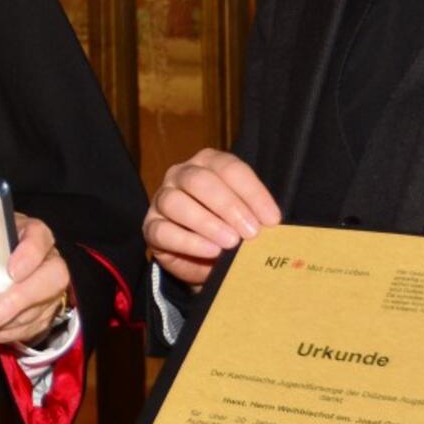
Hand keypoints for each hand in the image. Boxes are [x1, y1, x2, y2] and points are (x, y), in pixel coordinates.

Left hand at [0, 212, 70, 346]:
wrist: (7, 267)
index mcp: (25, 232)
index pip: (39, 235)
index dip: (30, 252)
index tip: (11, 269)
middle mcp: (44, 260)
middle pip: (51, 277)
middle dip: (24, 297)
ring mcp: (47, 289)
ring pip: (40, 308)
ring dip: (12, 322)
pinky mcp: (42, 313)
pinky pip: (31, 328)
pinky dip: (8, 335)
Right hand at [143, 148, 280, 291]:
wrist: (204, 261)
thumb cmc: (228, 230)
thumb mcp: (245, 219)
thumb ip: (254, 215)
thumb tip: (269, 225)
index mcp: (208, 163)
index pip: (230, 168)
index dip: (253, 193)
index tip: (272, 220)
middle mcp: (181, 174)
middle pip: (201, 180)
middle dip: (229, 206)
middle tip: (251, 232)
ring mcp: (162, 198)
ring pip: (177, 202)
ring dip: (207, 222)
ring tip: (231, 242)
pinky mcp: (150, 227)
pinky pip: (163, 231)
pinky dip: (189, 242)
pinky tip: (210, 251)